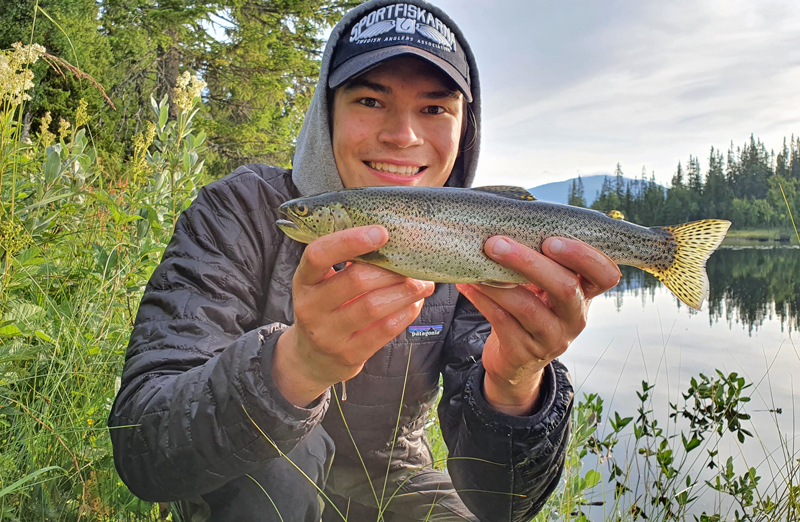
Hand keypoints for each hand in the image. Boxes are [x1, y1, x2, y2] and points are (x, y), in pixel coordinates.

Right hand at [274, 225, 434, 406]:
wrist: (314, 359)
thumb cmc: (327, 309)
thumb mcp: (324, 284)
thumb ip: (349, 263)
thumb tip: (395, 240)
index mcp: (304, 280)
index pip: (318, 254)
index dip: (349, 241)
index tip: (382, 233)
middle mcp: (310, 307)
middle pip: (356, 280)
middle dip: (391, 270)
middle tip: (414, 264)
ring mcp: (328, 334)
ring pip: (374, 306)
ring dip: (405, 291)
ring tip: (422, 284)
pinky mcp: (349, 354)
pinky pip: (384, 330)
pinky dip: (406, 313)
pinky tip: (414, 303)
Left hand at [456, 237, 620, 415]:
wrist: (515, 360)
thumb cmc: (531, 309)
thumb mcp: (545, 288)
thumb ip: (541, 261)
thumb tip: (507, 223)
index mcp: (585, 294)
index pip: (605, 275)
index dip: (584, 256)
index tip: (552, 241)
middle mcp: (574, 318)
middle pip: (565, 288)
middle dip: (530, 262)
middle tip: (497, 243)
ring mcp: (551, 339)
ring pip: (527, 308)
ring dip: (498, 282)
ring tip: (477, 262)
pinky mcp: (523, 352)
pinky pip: (502, 321)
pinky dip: (483, 299)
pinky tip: (469, 284)